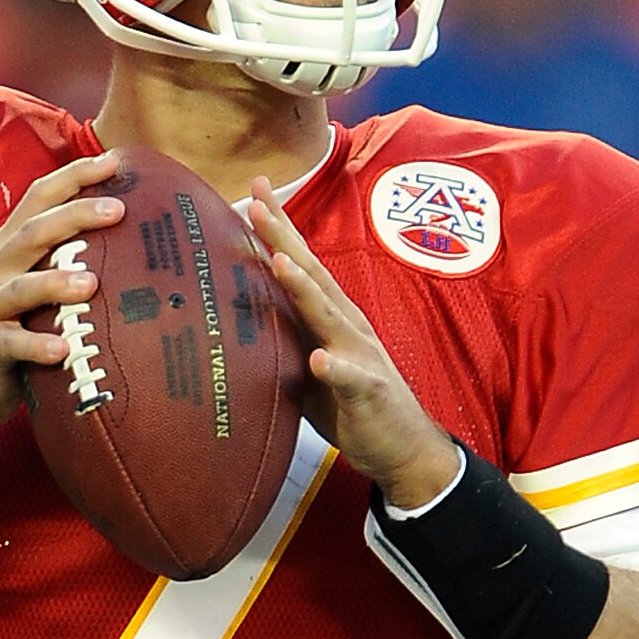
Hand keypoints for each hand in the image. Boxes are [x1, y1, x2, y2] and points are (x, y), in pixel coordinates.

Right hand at [0, 152, 124, 437]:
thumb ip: (60, 268)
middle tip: (118, 209)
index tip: (114, 160)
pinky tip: (63, 349)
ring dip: (55, 282)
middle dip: (75, 215)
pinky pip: (11, 344)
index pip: (38, 199)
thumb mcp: (31, 295)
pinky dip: (36, 346)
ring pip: (20, 287)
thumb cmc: (8, 338)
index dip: (74, 176)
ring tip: (92, 283)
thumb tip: (127, 248)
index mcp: (6, 250)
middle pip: (32, 232)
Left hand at [244, 181, 462, 510]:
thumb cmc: (350, 403)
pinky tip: (318, 361)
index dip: (278, 229)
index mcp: (329, 317)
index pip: (300, 264)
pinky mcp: (368, 392)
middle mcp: (346, 326)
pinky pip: (350, 380)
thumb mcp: (306, 366)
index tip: (254, 191)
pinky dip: (334, 369)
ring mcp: (360, 355)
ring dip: (304, 288)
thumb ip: (281, 337)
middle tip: (257, 203)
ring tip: (280, 261)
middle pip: (312, 275)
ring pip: (329, 317)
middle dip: (284, 238)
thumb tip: (236, 317)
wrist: (402, 447)